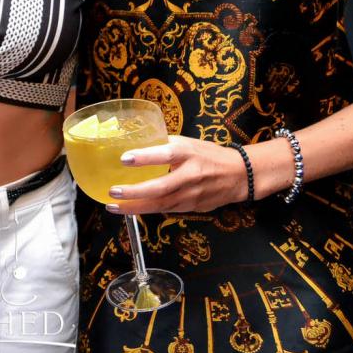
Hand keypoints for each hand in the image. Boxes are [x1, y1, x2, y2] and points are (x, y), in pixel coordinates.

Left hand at [104, 136, 247, 214]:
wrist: (239, 176)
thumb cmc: (209, 155)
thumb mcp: (188, 142)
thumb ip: (164, 144)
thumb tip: (137, 143)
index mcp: (188, 153)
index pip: (165, 154)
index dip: (144, 157)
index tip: (124, 159)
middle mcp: (189, 175)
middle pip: (160, 187)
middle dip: (134, 192)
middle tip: (113, 191)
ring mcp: (191, 195)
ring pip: (160, 204)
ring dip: (135, 207)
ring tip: (113, 206)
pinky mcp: (191, 207)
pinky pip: (166, 210)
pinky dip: (147, 210)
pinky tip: (131, 210)